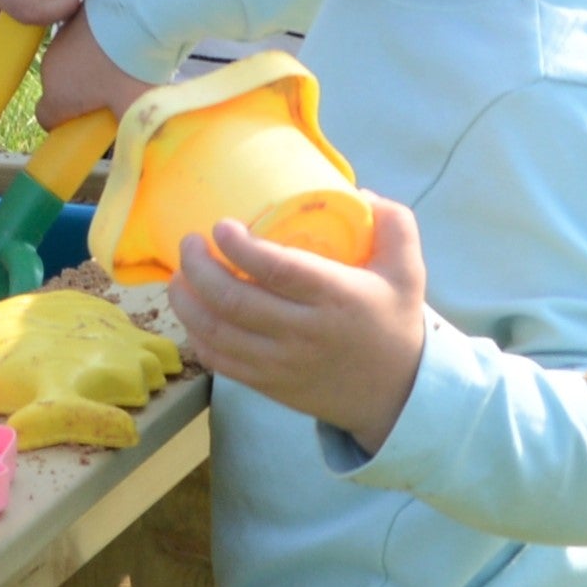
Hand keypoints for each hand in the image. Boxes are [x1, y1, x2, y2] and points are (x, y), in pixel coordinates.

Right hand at [40, 18, 150, 128]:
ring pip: (68, 65)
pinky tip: (118, 44)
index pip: (47, 119)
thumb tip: (139, 149)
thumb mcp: (134, 107)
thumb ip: (134, 132)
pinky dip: (92, 46)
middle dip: (80, 98)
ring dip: (86, 71)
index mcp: (58, 95)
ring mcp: (59, 40)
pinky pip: (77, 41)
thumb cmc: (131, 68)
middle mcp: (50, 68)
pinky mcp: (72, 18)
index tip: (87, 125)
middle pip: (59, 91)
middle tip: (112, 97)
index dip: (64, 126)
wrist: (138, 13)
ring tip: (120, 67)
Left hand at [164, 197, 429, 455]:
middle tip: (188, 244)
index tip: (221, 226)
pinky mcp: (268, 384)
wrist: (396, 394)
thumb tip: (360, 192)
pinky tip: (192, 313)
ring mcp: (281, 363)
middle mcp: (304, 333)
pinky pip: (219, 361)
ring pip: (217, 333)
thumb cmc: (395, 323)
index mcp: (336, 297)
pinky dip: (197, 336)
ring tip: (178, 276)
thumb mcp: (408, 270)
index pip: (276, 269)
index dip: (239, 246)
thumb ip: (394, 224)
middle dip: (198, 268)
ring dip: (186, 302)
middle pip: (233, 301)